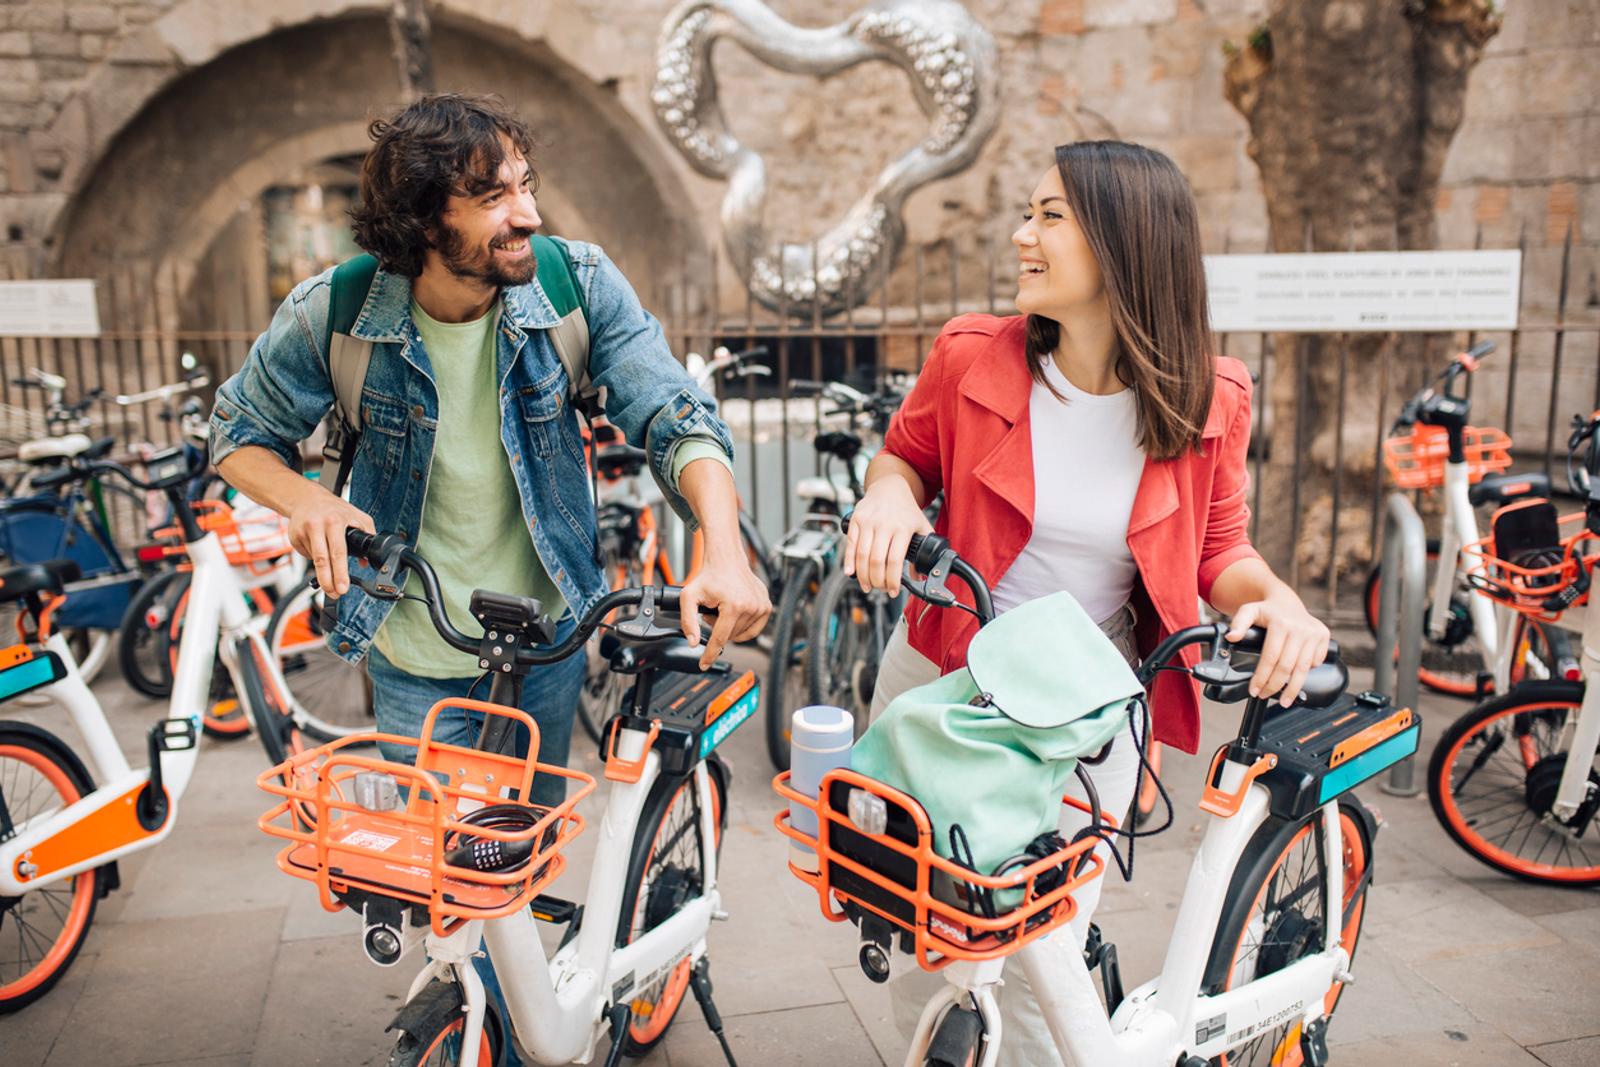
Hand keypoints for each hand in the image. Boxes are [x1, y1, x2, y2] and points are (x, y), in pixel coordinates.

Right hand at [287, 487, 374, 597]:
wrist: (306, 498)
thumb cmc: (334, 508)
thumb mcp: (356, 515)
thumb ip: (368, 534)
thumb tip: (366, 561)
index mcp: (334, 521)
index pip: (338, 551)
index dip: (340, 572)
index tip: (343, 587)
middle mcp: (317, 526)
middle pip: (322, 560)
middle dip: (329, 581)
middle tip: (335, 594)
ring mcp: (302, 532)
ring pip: (314, 560)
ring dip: (323, 572)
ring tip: (330, 580)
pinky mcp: (293, 537)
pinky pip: (307, 555)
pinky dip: (315, 557)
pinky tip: (319, 549)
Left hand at [679, 552, 771, 669]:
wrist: (726, 559)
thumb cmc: (709, 575)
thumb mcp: (689, 597)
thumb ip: (687, 621)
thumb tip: (692, 642)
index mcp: (734, 606)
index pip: (720, 639)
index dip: (710, 654)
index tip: (704, 665)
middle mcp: (751, 607)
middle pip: (730, 636)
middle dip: (717, 630)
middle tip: (710, 613)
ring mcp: (762, 606)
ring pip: (742, 634)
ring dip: (729, 627)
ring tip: (721, 610)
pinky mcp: (767, 605)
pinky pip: (754, 628)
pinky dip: (742, 626)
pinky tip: (733, 614)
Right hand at [843, 476, 932, 596]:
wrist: (890, 487)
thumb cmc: (906, 510)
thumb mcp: (921, 526)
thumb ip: (925, 550)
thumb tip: (920, 576)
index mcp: (902, 528)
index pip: (894, 561)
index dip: (892, 580)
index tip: (893, 591)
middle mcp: (884, 524)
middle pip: (876, 561)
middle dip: (877, 581)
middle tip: (880, 589)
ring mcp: (868, 521)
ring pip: (861, 555)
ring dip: (863, 575)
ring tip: (868, 585)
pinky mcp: (856, 520)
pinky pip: (850, 545)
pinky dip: (849, 561)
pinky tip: (851, 573)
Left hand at [1226, 591, 1330, 706]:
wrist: (1286, 601)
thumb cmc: (1266, 610)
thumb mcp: (1248, 611)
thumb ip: (1238, 623)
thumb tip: (1231, 637)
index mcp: (1281, 624)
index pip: (1270, 658)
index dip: (1262, 677)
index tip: (1254, 690)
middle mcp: (1300, 629)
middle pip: (1287, 667)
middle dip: (1275, 686)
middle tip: (1264, 695)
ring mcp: (1314, 633)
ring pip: (1303, 669)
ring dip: (1293, 688)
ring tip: (1284, 701)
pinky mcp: (1324, 637)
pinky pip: (1315, 662)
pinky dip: (1305, 673)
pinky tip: (1295, 679)